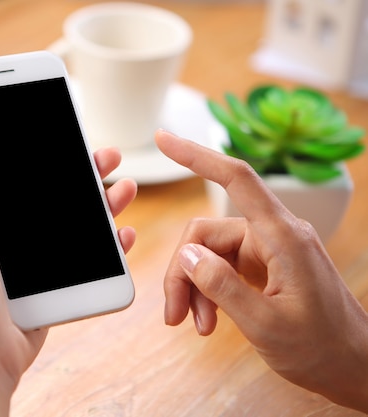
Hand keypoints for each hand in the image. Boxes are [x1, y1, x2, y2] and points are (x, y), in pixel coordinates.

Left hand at [0, 146, 136, 416]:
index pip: (12, 180)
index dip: (37, 157)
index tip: (61, 138)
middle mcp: (5, 238)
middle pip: (49, 197)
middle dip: (79, 175)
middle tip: (105, 157)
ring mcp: (31, 263)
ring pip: (73, 225)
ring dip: (101, 205)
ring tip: (124, 188)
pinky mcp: (50, 286)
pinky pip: (84, 260)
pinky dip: (107, 247)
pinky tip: (122, 234)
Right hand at [156, 129, 367, 412]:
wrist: (353, 367)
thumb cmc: (321, 348)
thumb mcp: (265, 324)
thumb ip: (221, 285)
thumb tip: (186, 254)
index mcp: (283, 237)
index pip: (236, 179)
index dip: (196, 156)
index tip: (164, 139)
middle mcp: (274, 235)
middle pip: (205, 234)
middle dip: (182, 272)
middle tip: (173, 313)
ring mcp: (268, 250)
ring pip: (209, 253)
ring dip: (194, 287)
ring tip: (193, 323)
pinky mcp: (264, 266)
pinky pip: (222, 267)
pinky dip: (208, 291)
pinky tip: (208, 319)